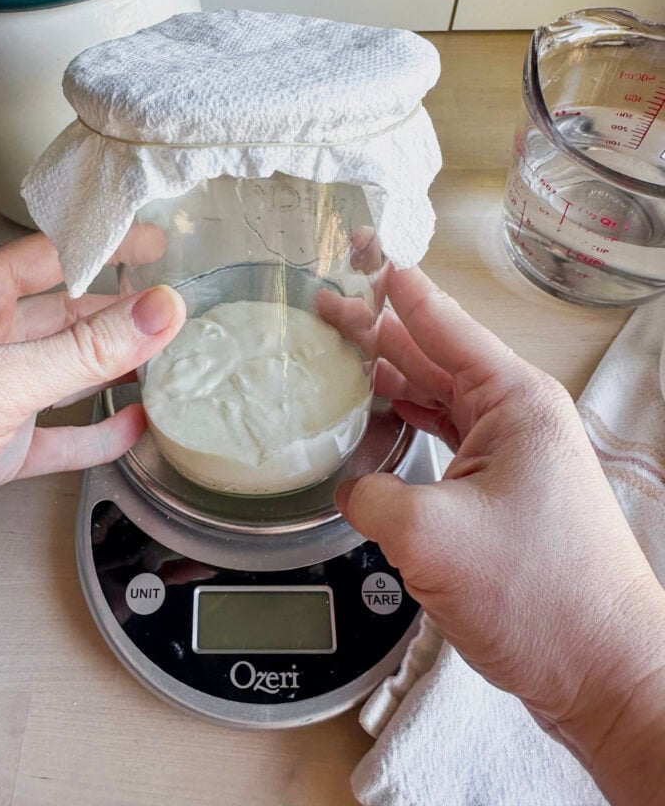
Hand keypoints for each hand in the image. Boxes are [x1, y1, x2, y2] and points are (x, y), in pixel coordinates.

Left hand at [0, 233, 184, 559]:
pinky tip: (132, 429)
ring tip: (167, 365)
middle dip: (121, 314)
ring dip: (115, 371)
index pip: (50, 254)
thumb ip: (83, 350)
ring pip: (66, 373)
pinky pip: (58, 436)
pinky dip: (97, 434)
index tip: (156, 244)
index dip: (104, 245)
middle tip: (175, 313)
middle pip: (67, 315)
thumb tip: (159, 311)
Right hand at [336, 266, 664, 804]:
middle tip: (327, 311)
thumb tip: (353, 490)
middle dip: (378, 333)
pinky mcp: (501, 494)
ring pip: (438, 399)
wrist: (601, 669)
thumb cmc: (544, 597)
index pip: (445, 326)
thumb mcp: (429, 535)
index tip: (367, 259)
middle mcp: (517, 420)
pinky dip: (406, 426)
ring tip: (340, 360)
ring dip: (389, 380)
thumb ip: (371, 495)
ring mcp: (512, 457)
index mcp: (514, 402)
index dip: (400, 292)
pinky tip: (375, 424)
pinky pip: (445, 440)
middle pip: (435, 358)